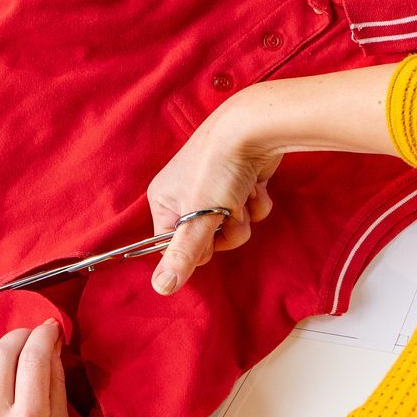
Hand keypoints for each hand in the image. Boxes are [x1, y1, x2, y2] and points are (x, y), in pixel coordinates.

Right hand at [145, 90, 280, 294]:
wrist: (254, 127)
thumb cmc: (217, 167)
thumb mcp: (198, 217)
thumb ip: (182, 255)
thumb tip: (161, 288)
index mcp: (164, 201)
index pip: (172, 246)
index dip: (194, 249)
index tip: (205, 235)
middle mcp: (186, 195)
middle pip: (206, 240)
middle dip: (224, 231)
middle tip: (228, 212)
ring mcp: (215, 189)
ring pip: (231, 227)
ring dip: (243, 217)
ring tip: (243, 195)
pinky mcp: (240, 183)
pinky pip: (248, 210)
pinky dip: (255, 202)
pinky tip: (256, 185)